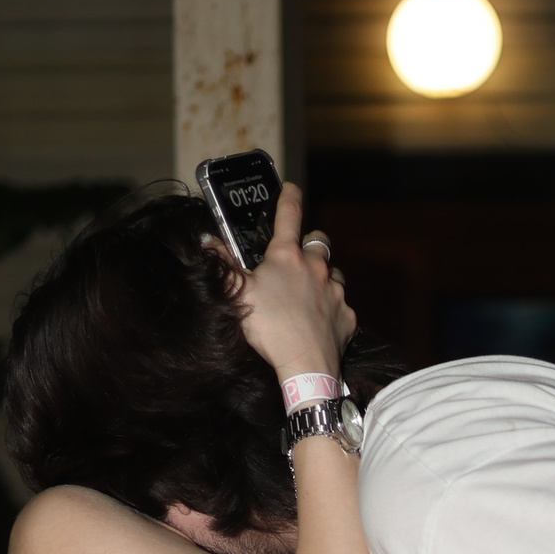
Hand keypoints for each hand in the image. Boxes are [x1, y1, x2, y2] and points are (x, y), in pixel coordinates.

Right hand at [228, 183, 355, 383]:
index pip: (289, 214)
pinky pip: (341, 304)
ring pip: (333, 272)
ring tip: (309, 291)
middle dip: (311, 242)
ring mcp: (335, 291)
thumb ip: (224, 265)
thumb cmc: (269, 327)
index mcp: (287, 256)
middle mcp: (316, 267)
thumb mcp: (239, 293)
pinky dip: (332, 307)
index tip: (291, 187)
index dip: (289, 197)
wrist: (305, 366)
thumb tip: (207, 242)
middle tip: (299, 254)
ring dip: (323, 275)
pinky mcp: (347, 316)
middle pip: (319, 241)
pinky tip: (320, 319)